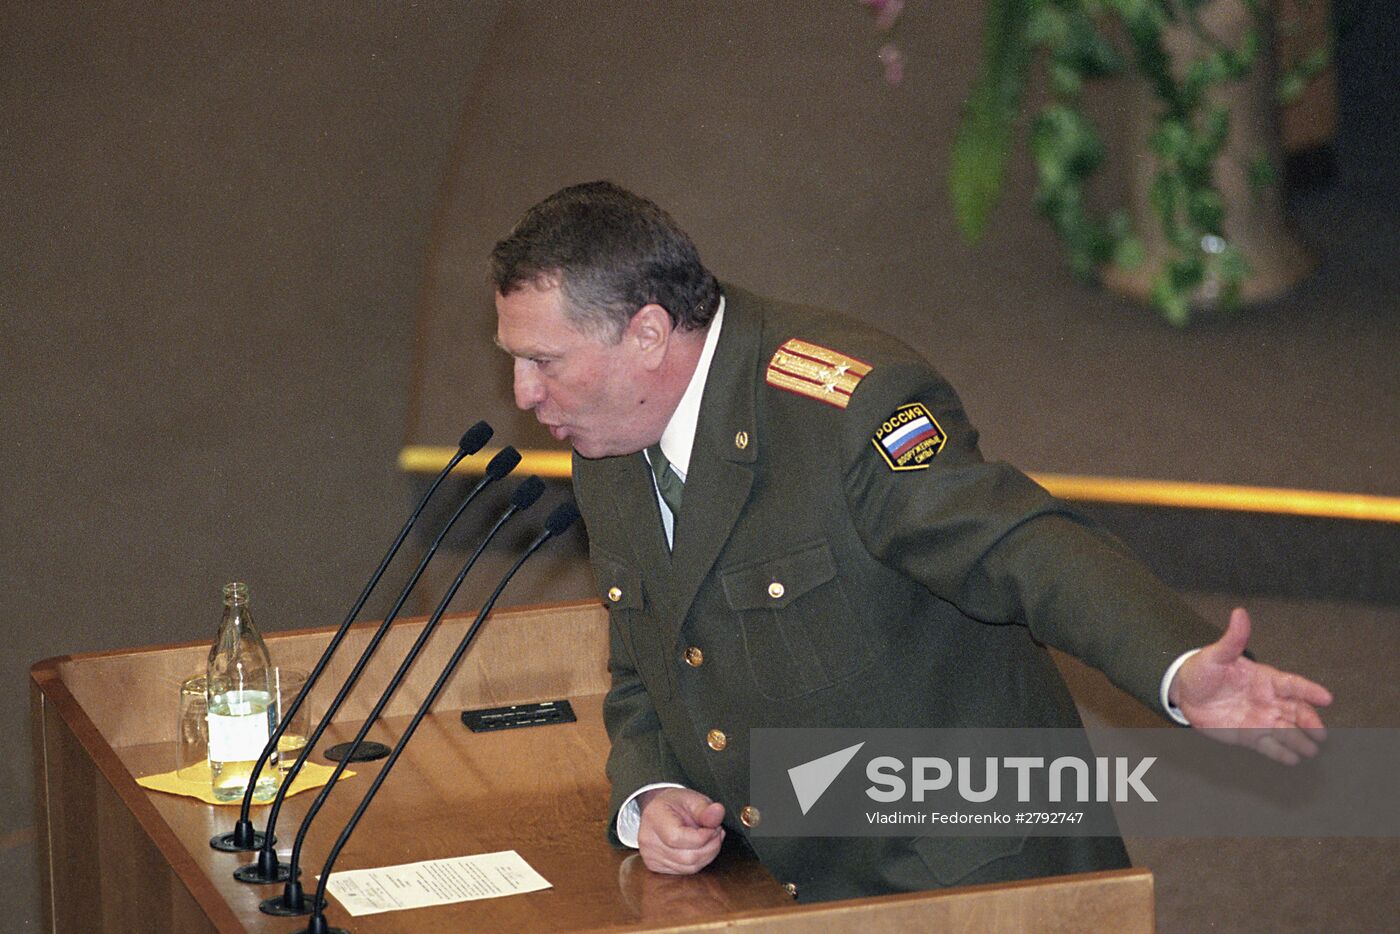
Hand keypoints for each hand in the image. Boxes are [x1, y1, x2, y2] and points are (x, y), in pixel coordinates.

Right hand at [635, 787, 725, 874]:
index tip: (715, 828)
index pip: (678, 838)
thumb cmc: (676, 803)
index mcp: (654, 818)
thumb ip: (706, 809)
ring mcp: (650, 856)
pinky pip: (684, 870)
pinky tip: (701, 848)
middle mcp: (648, 840)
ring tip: (710, 838)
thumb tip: (719, 812)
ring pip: (688, 867)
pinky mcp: (655, 866)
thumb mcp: (693, 799)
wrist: (659, 809)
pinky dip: (698, 861)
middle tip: (717, 832)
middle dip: (710, 847)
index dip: (703, 837)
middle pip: (686, 857)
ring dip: (707, 855)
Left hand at [1171, 607, 1332, 763]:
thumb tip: (1240, 613)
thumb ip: (1232, 639)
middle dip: (1310, 721)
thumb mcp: (1216, 654)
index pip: (1292, 684)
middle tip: (1320, 732)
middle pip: (1296, 711)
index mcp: (1265, 679)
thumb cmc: (1203, 670)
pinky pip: (1269, 746)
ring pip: (1286, 730)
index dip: (1309, 691)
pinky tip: (1293, 759)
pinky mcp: (1249, 736)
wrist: (1185, 693)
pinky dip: (1281, 753)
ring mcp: (1261, 719)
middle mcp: (1268, 700)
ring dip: (1300, 740)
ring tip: (1311, 749)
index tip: (1326, 698)